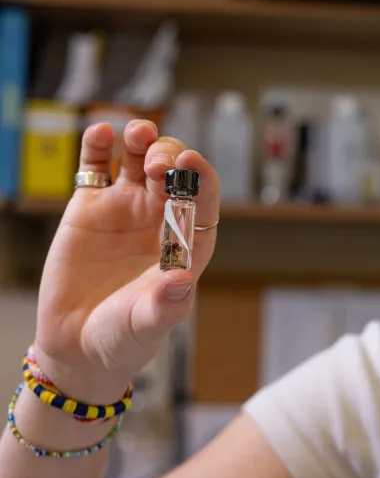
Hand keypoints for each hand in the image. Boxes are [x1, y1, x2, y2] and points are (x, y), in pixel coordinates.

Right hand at [31, 119, 220, 403]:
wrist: (78, 345)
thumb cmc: (125, 336)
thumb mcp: (148, 323)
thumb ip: (166, 304)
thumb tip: (183, 281)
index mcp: (188, 241)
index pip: (204, 199)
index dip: (201, 178)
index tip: (191, 163)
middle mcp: (162, 217)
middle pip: (175, 171)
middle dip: (170, 157)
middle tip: (157, 165)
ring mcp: (127, 207)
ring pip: (139, 159)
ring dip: (142, 140)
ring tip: (136, 134)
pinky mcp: (90, 205)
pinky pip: (97, 167)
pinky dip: (99, 146)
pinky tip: (101, 132)